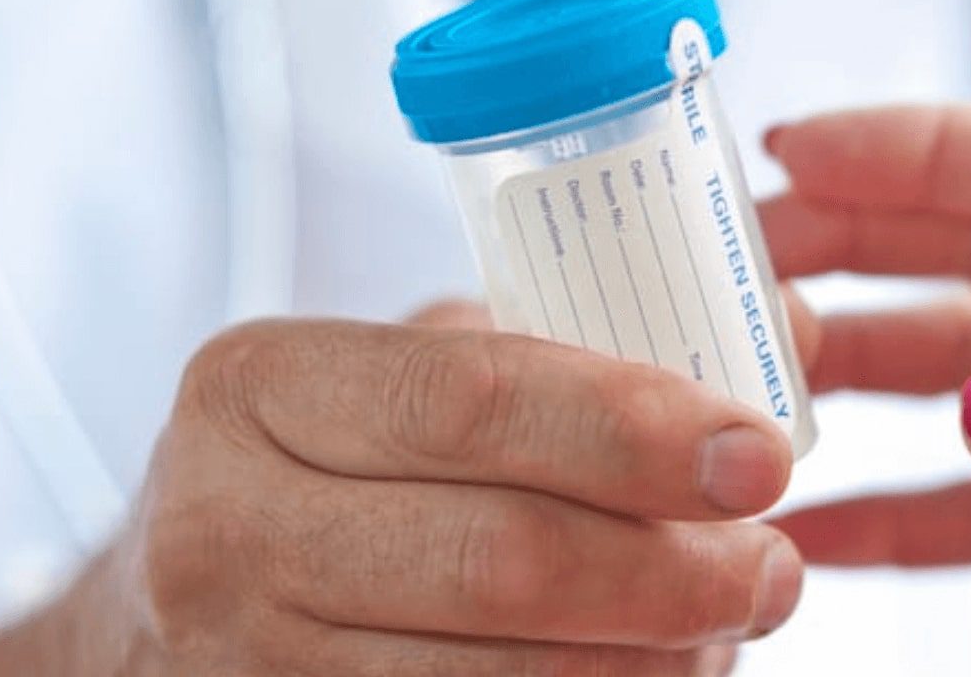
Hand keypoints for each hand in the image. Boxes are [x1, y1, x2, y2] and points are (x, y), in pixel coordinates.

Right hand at [0, 303, 799, 675]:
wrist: (180, 602)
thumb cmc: (339, 464)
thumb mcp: (421, 373)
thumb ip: (584, 346)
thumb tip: (789, 329)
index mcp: (261, 384)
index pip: (472, 400)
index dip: (634, 433)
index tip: (763, 456)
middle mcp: (224, 526)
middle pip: (499, 561)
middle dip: (672, 574)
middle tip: (775, 570)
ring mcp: (241, 663)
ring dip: (649, 663)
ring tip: (725, 628)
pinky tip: (648, 673)